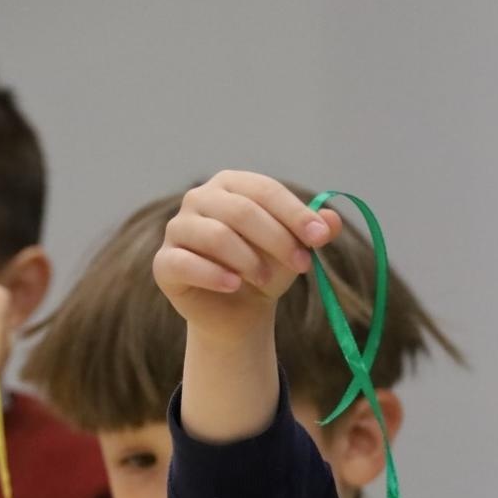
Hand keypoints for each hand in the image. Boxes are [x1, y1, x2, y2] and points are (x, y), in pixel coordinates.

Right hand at [153, 171, 342, 349]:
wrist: (238, 312)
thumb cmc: (264, 270)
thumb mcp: (294, 250)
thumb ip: (314, 232)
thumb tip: (333, 220)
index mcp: (231, 185)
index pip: (264, 190)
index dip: (294, 213)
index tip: (320, 237)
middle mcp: (199, 199)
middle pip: (241, 211)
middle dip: (277, 239)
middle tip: (303, 265)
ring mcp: (178, 229)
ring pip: (216, 235)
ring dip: (248, 260)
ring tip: (266, 280)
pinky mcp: (164, 263)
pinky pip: (186, 263)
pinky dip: (214, 275)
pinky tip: (234, 286)